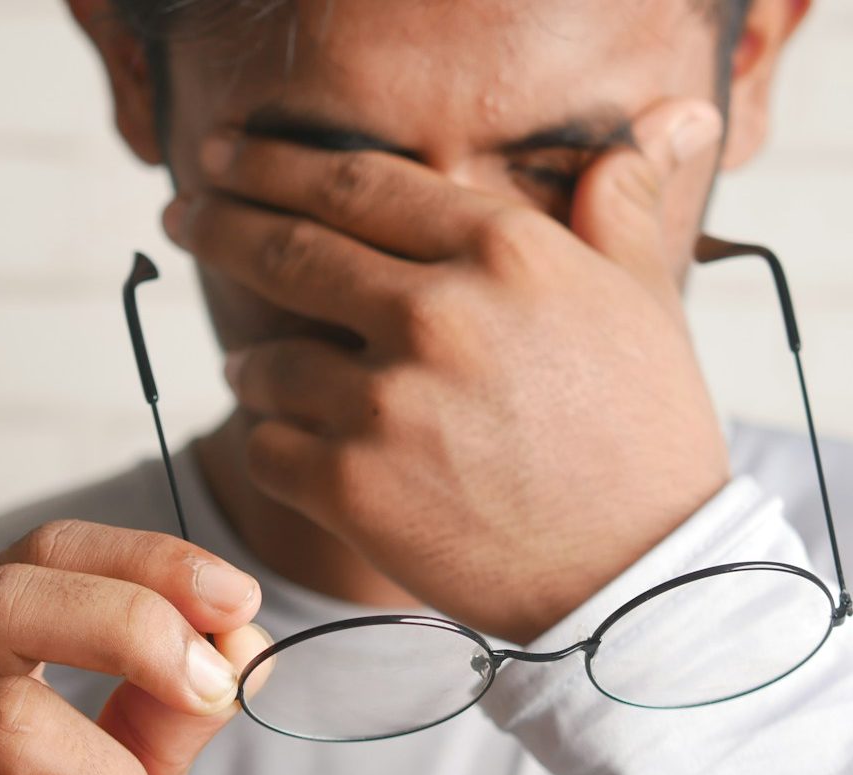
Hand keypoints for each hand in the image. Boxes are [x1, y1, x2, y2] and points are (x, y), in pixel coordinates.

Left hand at [165, 98, 730, 643]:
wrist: (641, 580)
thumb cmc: (647, 437)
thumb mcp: (647, 302)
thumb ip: (621, 204)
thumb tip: (671, 116)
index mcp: (503, 251)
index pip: (357, 183)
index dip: (273, 164)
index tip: (225, 157)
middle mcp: (435, 313)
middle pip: (287, 250)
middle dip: (217, 226)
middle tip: (182, 214)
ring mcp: (387, 403)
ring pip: (265, 362)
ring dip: (250, 364)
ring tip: (253, 372)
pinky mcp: (353, 489)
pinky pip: (266, 447)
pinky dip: (269, 443)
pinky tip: (288, 445)